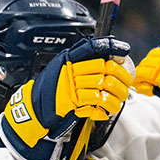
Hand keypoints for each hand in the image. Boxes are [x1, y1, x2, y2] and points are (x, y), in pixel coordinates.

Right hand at [0, 36, 131, 159]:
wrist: (33, 109)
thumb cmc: (49, 91)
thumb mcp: (62, 69)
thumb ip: (80, 63)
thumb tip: (107, 60)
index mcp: (68, 60)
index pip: (93, 48)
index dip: (111, 49)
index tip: (123, 52)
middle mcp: (70, 70)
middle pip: (104, 68)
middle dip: (120, 77)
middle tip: (125, 84)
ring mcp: (71, 86)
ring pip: (104, 86)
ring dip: (116, 95)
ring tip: (118, 101)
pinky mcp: (72, 101)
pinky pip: (96, 102)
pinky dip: (105, 107)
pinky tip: (106, 110)